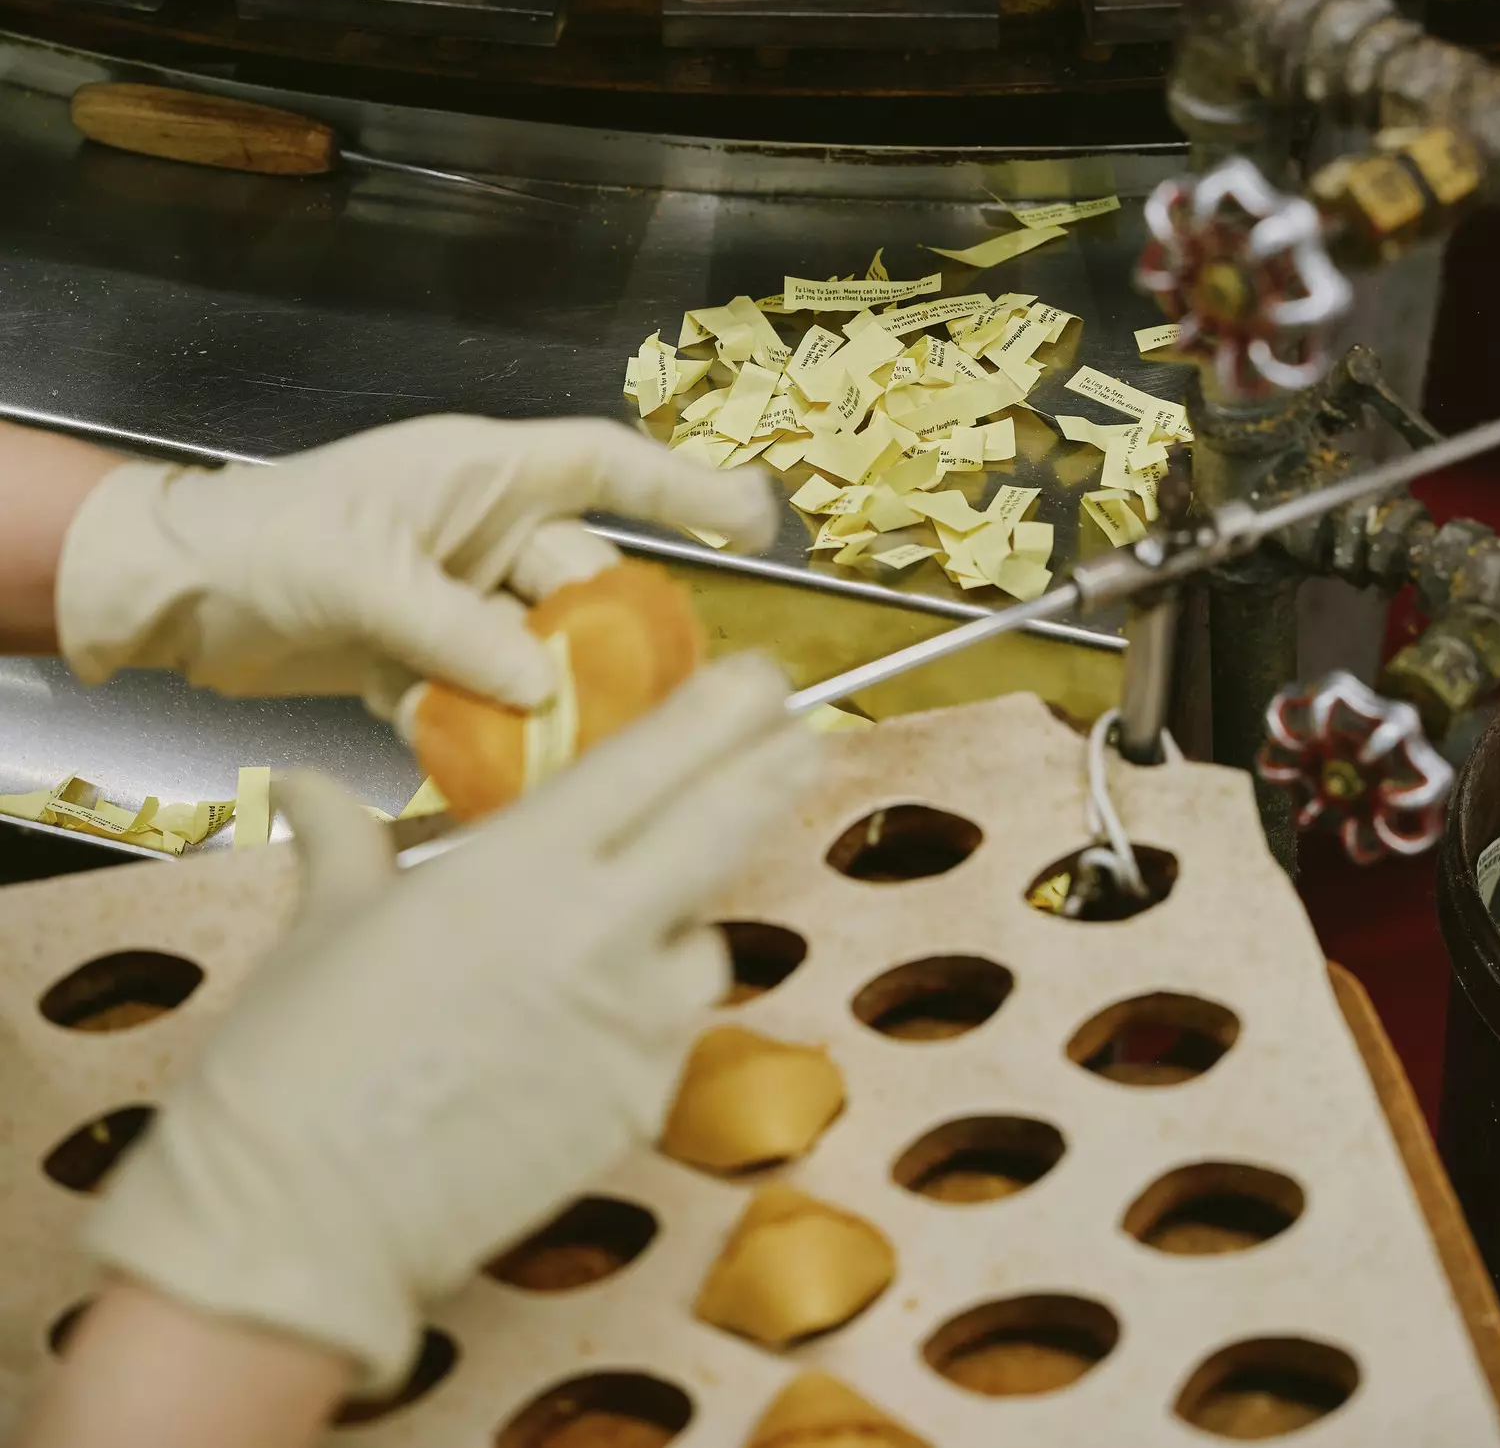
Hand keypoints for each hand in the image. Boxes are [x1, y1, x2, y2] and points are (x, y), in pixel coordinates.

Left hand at [56, 415, 775, 716]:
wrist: (166, 596)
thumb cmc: (260, 541)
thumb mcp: (361, 576)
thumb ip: (456, 632)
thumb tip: (544, 688)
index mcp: (478, 475)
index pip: (604, 467)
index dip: (687, 487)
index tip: (756, 523)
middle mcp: (478, 530)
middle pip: (577, 584)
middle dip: (599, 645)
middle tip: (626, 706)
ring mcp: (451, 594)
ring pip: (531, 652)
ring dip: (537, 704)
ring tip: (548, 754)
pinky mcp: (418, 653)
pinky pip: (477, 694)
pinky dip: (476, 730)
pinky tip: (468, 761)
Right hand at [82, 655, 821, 1394]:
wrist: (298, 1227)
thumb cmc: (293, 1067)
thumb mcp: (324, 926)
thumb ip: (345, 843)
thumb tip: (309, 788)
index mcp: (523, 865)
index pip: (656, 760)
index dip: (722, 711)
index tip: (759, 678)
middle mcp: (599, 933)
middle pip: (723, 829)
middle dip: (772, 770)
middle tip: (801, 735)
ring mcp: (632, 1026)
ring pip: (705, 943)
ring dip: (688, 919)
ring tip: (633, 921)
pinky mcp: (639, 1108)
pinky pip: (673, 1034)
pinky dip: (650, 1013)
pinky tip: (590, 1025)